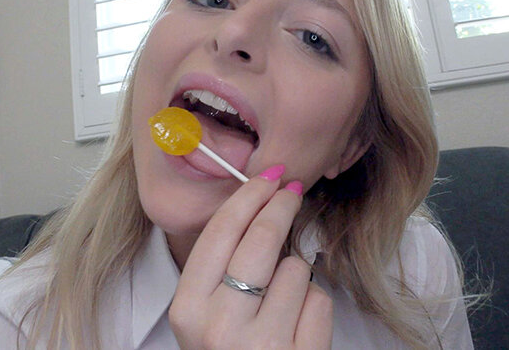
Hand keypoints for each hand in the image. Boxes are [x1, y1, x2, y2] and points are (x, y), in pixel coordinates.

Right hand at [168, 167, 332, 348]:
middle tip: (292, 190)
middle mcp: (220, 327)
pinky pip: (320, 300)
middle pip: (261, 239)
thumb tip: (256, 203)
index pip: (220, 233)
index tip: (268, 176)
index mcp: (189, 310)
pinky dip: (315, 307)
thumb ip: (220, 270)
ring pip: (296, 269)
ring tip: (283, 303)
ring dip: (297, 275)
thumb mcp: (206, 317)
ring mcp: (263, 345)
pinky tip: (298, 327)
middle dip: (281, 206)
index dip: (248, 196)